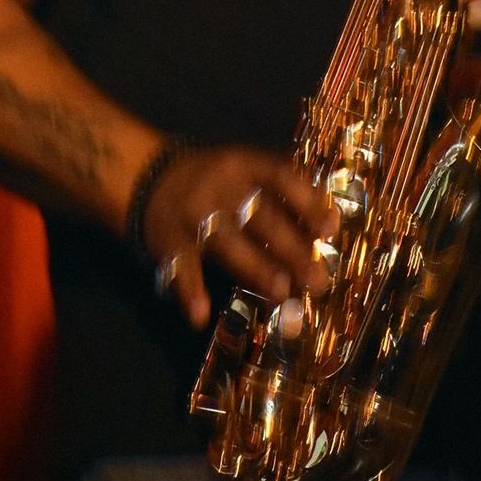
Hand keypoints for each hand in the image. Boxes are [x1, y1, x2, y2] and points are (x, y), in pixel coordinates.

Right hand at [143, 146, 340, 328]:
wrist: (149, 176)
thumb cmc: (218, 179)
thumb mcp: (248, 170)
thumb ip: (284, 192)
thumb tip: (331, 224)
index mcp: (246, 164)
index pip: (282, 177)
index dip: (308, 202)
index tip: (330, 229)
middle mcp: (222, 187)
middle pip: (262, 218)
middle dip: (292, 249)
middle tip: (317, 280)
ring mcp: (194, 214)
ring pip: (229, 244)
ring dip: (255, 268)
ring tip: (281, 294)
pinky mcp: (169, 241)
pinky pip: (180, 267)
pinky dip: (189, 291)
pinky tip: (200, 316)